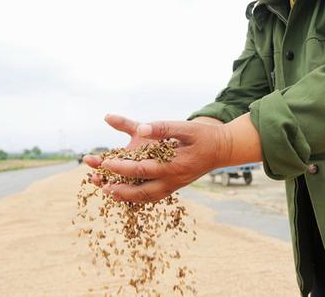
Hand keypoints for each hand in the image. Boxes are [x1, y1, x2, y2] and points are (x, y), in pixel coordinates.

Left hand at [93, 117, 232, 202]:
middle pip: (141, 191)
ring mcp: (174, 186)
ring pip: (147, 198)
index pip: (142, 170)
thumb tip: (139, 129)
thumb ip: (162, 128)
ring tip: (108, 192)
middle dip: (119, 189)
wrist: (223, 150)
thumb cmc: (204, 136)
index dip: (122, 167)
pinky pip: (153, 197)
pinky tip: (125, 194)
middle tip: (101, 184)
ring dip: (126, 197)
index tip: (105, 163)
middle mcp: (173, 180)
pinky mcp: (174, 187)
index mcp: (174, 165)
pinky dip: (138, 197)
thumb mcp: (185, 127)